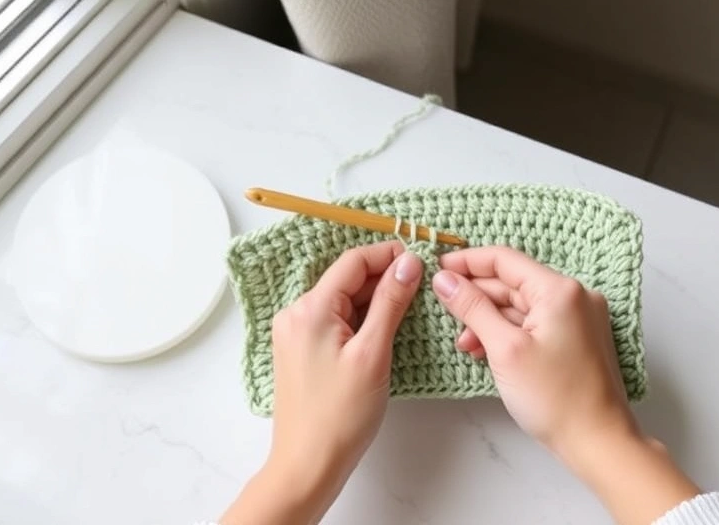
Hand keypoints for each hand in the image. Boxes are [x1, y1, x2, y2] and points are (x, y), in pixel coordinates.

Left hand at [221, 242, 422, 524]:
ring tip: (409, 309)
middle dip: (384, 278)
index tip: (421, 260)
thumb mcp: (373, 352)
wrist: (308, 463)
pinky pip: (335, 320)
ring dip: (374, 300)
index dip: (389, 255)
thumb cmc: (340, 415)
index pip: (353, 261)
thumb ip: (390, 302)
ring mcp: (295, 332)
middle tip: (423, 286)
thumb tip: (408, 263)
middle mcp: (296, 313)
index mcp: (309, 309)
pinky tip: (384, 330)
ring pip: (343, 300)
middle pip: (347, 279)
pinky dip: (361, 319)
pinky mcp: (301, 350)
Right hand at [431, 245, 633, 450]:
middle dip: (476, 297)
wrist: (597, 441)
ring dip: (489, 320)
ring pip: (521, 306)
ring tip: (465, 344)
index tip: (437, 267)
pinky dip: (508, 333)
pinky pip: (534, 323)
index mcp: (560, 291)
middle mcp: (574, 297)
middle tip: (443, 309)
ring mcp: (578, 318)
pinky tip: (487, 350)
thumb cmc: (556, 398)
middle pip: (512, 283)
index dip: (466, 262)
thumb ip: (472, 308)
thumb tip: (444, 279)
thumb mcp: (504, 348)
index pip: (504, 260)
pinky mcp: (576, 339)